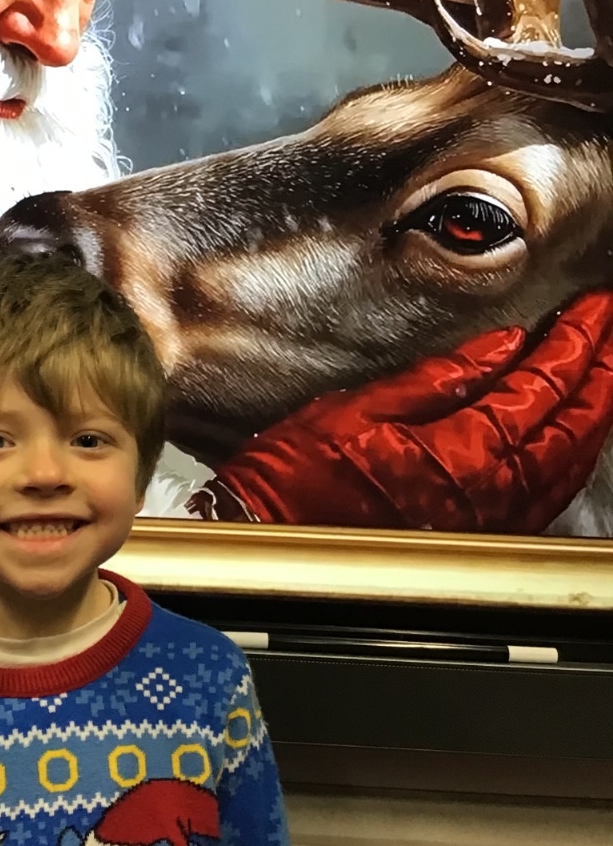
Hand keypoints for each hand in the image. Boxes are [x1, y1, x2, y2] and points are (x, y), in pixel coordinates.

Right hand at [188, 290, 612, 533]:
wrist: (266, 540)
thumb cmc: (295, 481)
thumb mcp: (359, 407)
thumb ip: (441, 377)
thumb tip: (502, 347)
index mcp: (465, 453)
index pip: (544, 383)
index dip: (577, 339)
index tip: (596, 305)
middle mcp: (493, 494)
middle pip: (575, 423)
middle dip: (603, 369)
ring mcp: (491, 519)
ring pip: (569, 460)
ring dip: (595, 410)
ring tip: (606, 370)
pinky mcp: (479, 534)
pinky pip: (550, 490)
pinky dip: (571, 452)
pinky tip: (571, 432)